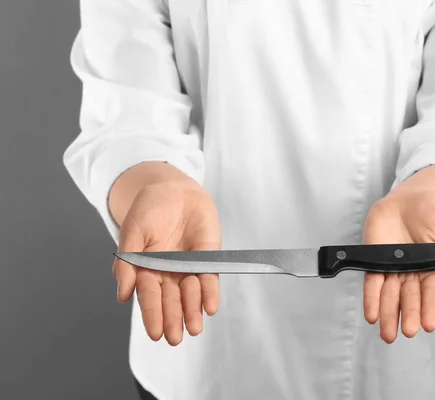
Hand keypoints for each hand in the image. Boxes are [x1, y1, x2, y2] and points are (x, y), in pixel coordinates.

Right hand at [112, 175, 220, 345]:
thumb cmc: (148, 210)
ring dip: (192, 311)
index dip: (152, 314)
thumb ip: (127, 262)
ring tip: (194, 328)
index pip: (149, 297)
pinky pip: (209, 277)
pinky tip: (210, 307)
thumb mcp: (132, 231)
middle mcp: (168, 273)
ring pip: (191, 294)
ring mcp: (189, 266)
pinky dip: (210, 292)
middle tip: (174, 338)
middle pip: (171, 300)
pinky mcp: (208, 256)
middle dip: (173, 319)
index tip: (156, 333)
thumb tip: (122, 294)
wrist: (173, 188)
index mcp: (146, 271)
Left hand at [362, 188, 434, 342]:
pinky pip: (372, 282)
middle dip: (408, 315)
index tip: (429, 324)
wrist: (414, 196)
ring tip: (387, 333)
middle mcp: (413, 273)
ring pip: (390, 295)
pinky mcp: (375, 260)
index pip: (432, 293)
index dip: (431, 308)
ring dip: (388, 314)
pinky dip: (371, 299)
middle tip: (408, 331)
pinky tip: (372, 315)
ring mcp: (394, 268)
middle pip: (410, 298)